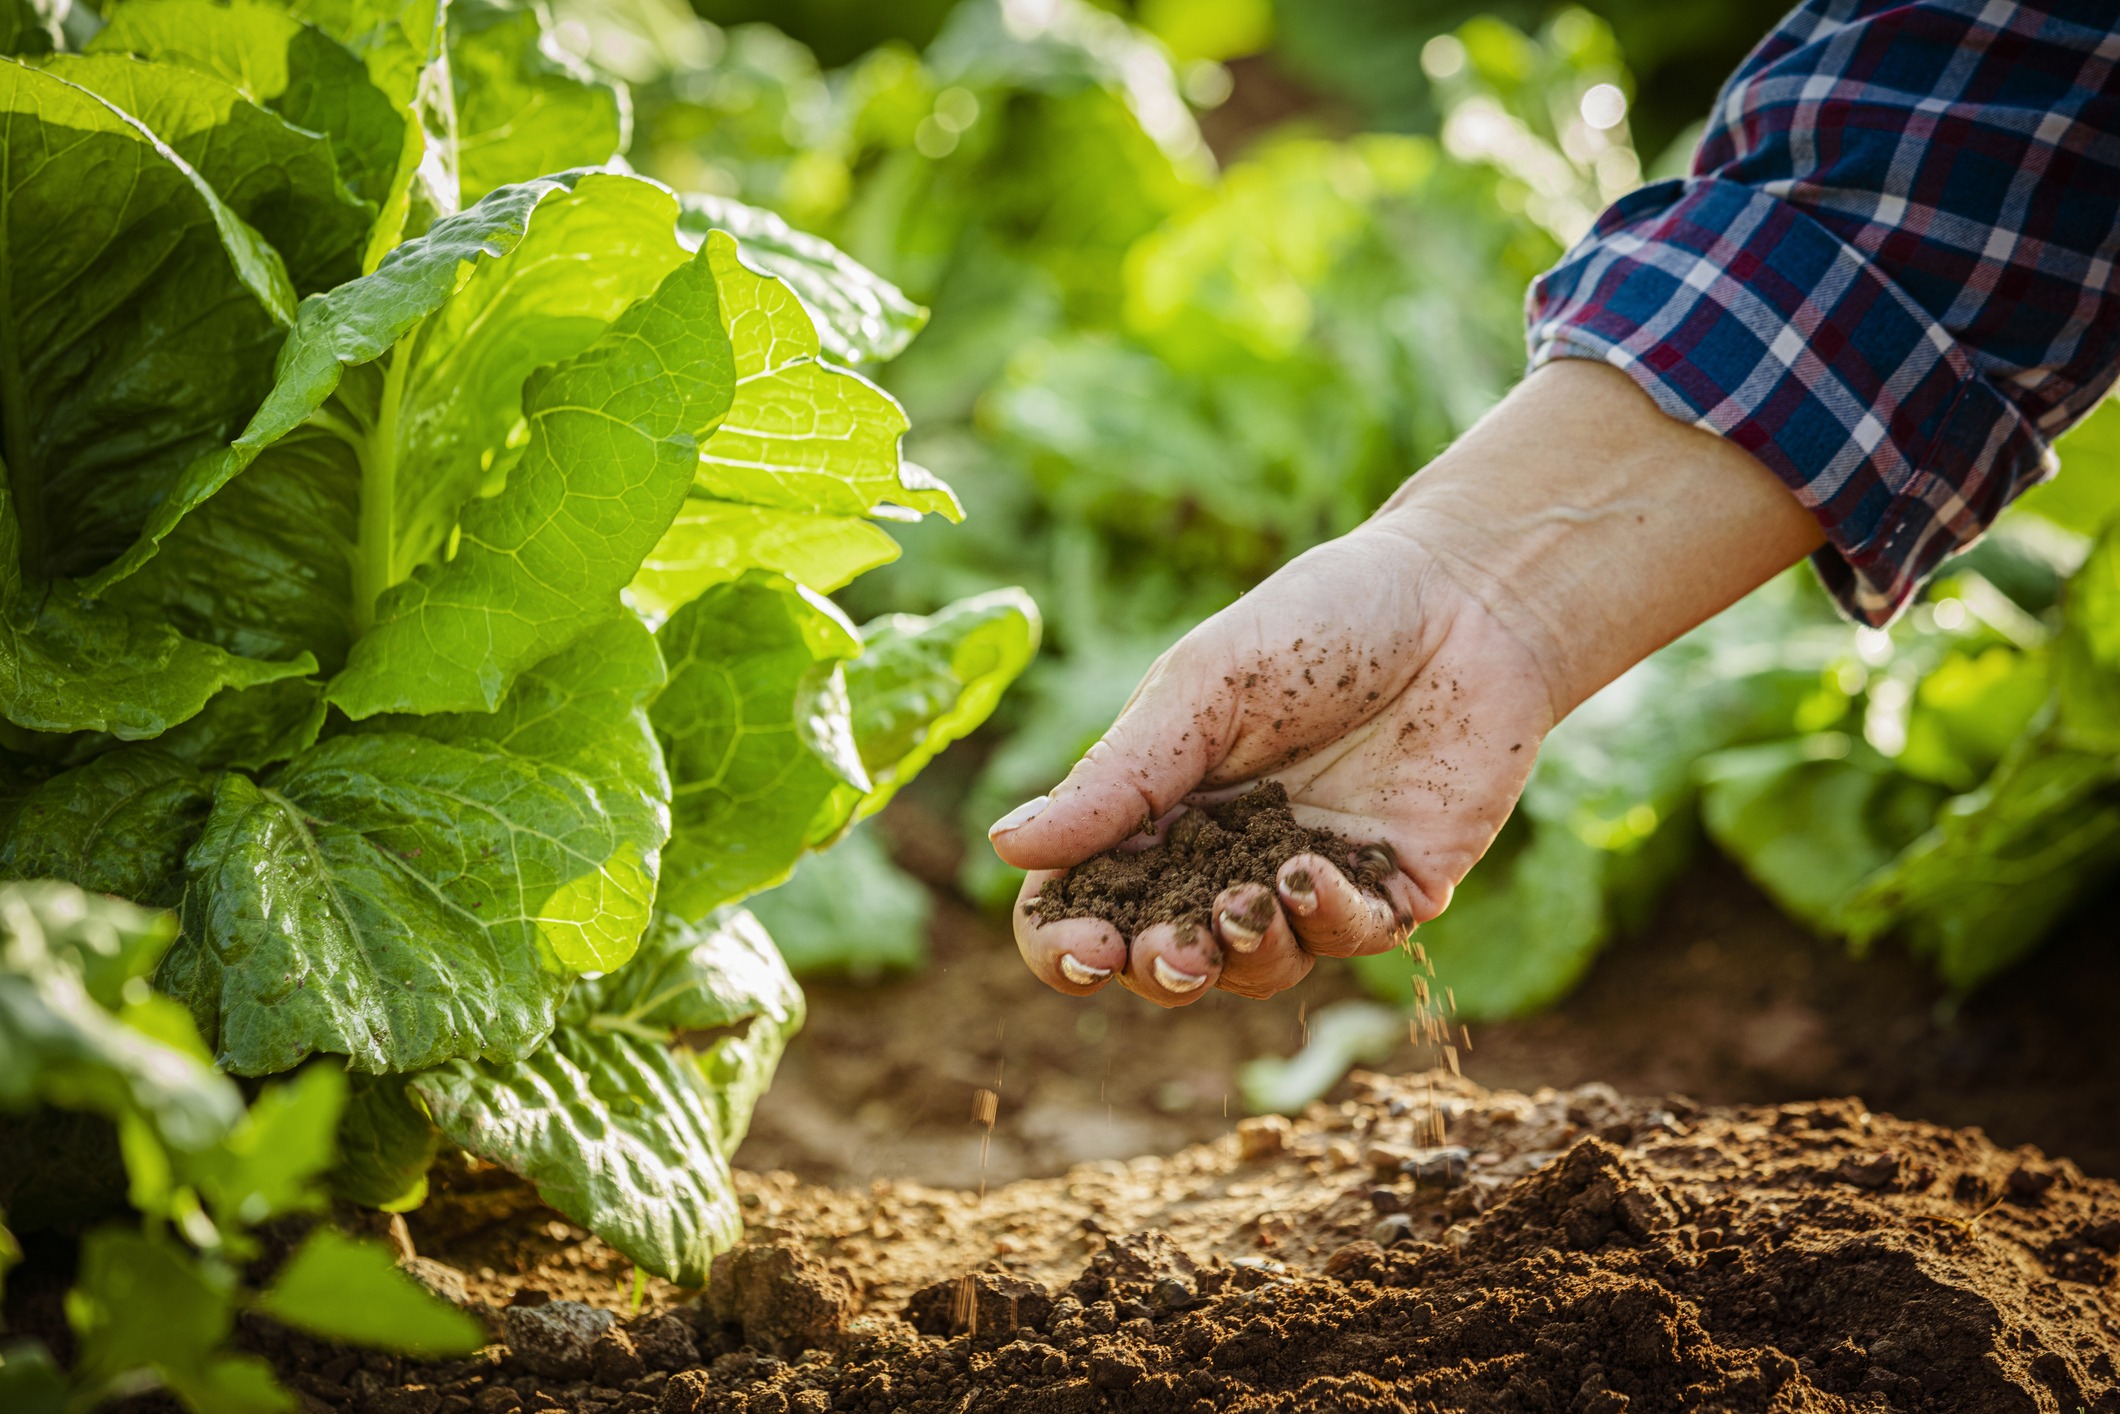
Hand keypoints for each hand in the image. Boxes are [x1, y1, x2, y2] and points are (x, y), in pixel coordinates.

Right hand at [990, 361, 1824, 1005]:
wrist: (1465, 600)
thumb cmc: (1321, 623)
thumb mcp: (1201, 689)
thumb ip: (1117, 776)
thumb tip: (1006, 845)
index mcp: (1157, 806)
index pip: (1084, 901)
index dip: (1066, 944)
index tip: (1081, 951)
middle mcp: (1223, 856)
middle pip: (1161, 956)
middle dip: (1153, 969)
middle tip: (1164, 952)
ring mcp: (1307, 882)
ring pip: (1253, 969)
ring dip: (1239, 955)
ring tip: (1242, 906)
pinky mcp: (1392, 890)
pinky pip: (1346, 943)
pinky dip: (1323, 925)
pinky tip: (1312, 876)